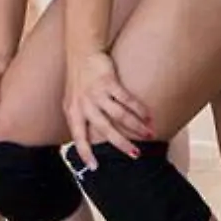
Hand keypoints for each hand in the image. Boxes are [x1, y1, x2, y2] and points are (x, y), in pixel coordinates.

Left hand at [64, 50, 150, 165]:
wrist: (81, 53)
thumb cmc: (78, 80)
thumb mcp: (72, 101)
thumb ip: (80, 118)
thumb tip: (89, 139)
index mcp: (73, 112)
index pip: (78, 137)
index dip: (85, 153)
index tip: (95, 167)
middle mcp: (84, 104)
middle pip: (105, 129)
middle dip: (121, 143)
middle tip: (135, 154)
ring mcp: (97, 93)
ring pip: (119, 115)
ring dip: (136, 126)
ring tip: (148, 134)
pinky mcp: (109, 82)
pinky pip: (126, 99)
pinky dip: (139, 109)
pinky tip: (148, 116)